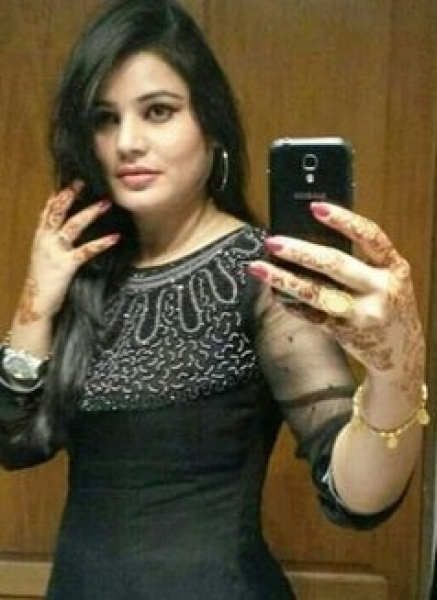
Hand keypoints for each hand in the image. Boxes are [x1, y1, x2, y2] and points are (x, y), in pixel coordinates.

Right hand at [16, 182, 119, 323]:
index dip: (58, 197)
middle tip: (82, 182)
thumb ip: (53, 246)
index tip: (69, 183)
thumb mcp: (43, 260)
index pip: (47, 212)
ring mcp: (54, 252)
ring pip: (72, 226)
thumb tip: (65, 237)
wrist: (35, 306)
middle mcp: (45, 241)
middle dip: (70, 196)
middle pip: (57, 212)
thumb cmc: (42, 284)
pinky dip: (101, 243)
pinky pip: (86, 250)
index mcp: (40, 239)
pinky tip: (114, 237)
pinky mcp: (66, 265)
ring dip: (90, 213)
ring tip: (105, 203)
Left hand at [248, 202, 424, 396]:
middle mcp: (381, 290)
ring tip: (258, 267)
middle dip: (300, 251)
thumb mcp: (385, 277)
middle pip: (336, 265)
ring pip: (316, 293)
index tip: (315, 207)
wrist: (402, 350)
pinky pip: (310, 314)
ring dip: (283, 279)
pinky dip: (289, 302)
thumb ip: (361, 260)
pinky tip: (273, 291)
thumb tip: (309, 237)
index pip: (370, 236)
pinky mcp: (345, 333)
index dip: (343, 220)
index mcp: (394, 267)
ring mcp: (362, 314)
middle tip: (272, 242)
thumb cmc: (389, 304)